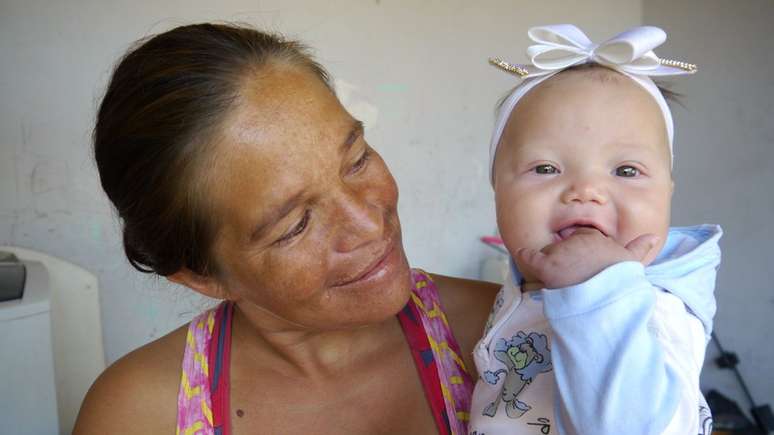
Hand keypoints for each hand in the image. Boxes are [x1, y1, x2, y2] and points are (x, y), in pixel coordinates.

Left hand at [516, 228, 658, 289]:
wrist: (607, 302)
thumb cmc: (621, 284)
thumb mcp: (632, 264)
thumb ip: (639, 248)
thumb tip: (654, 237)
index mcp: (597, 239)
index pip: (582, 239)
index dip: (582, 252)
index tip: (586, 263)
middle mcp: (577, 241)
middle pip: (564, 246)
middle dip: (567, 257)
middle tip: (575, 274)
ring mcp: (561, 252)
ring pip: (550, 253)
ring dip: (552, 262)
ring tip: (563, 278)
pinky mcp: (548, 265)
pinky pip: (531, 255)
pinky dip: (524, 253)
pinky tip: (520, 251)